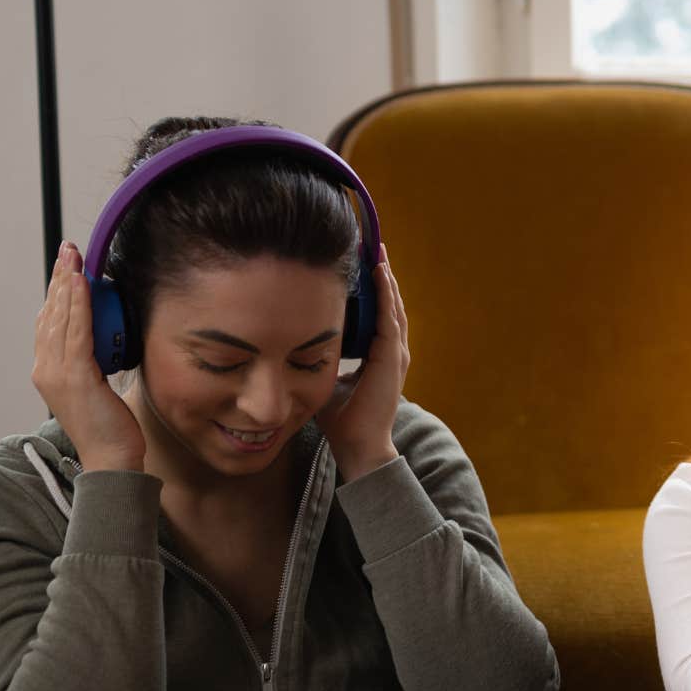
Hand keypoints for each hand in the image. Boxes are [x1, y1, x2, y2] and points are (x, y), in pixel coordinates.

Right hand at [32, 242, 144, 471]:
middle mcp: (46, 369)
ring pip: (60, 318)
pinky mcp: (76, 376)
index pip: (49, 323)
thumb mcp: (97, 388)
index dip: (56, 293)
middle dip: (59, 279)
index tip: (65, 268)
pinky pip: (76, 332)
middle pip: (50, 314)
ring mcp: (57, 372)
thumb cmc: (109, 427)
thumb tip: (105, 345)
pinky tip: (81, 284)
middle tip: (67, 251)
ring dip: (67, 284)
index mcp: (48, 371)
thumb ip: (93, 365)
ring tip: (73, 258)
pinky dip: (77, 305)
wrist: (111, 457)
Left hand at [316, 246, 408, 480]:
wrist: (359, 444)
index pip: (377, 314)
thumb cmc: (342, 419)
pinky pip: (390, 317)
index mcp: (378, 356)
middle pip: (389, 303)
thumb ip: (319, 358)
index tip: (361, 263)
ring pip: (392, 305)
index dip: (372, 289)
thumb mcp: (325, 379)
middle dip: (381, 275)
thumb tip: (296, 341)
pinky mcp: (391, 357)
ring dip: (386, 278)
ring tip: (378, 251)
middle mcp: (391, 351)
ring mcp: (395, 353)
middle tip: (373, 245)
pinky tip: (380, 272)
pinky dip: (386, 293)